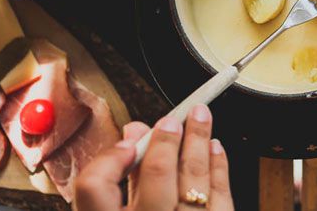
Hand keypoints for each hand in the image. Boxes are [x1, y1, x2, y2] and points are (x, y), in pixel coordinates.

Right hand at [75, 104, 234, 210]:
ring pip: (195, 181)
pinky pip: (222, 198)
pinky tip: (216, 149)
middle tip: (175, 117)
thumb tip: (133, 134)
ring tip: (202, 119)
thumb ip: (119, 183)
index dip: (109, 159)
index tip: (126, 142)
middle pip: (156, 175)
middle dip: (168, 138)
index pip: (94, 188)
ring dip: (200, 143)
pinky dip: (219, 169)